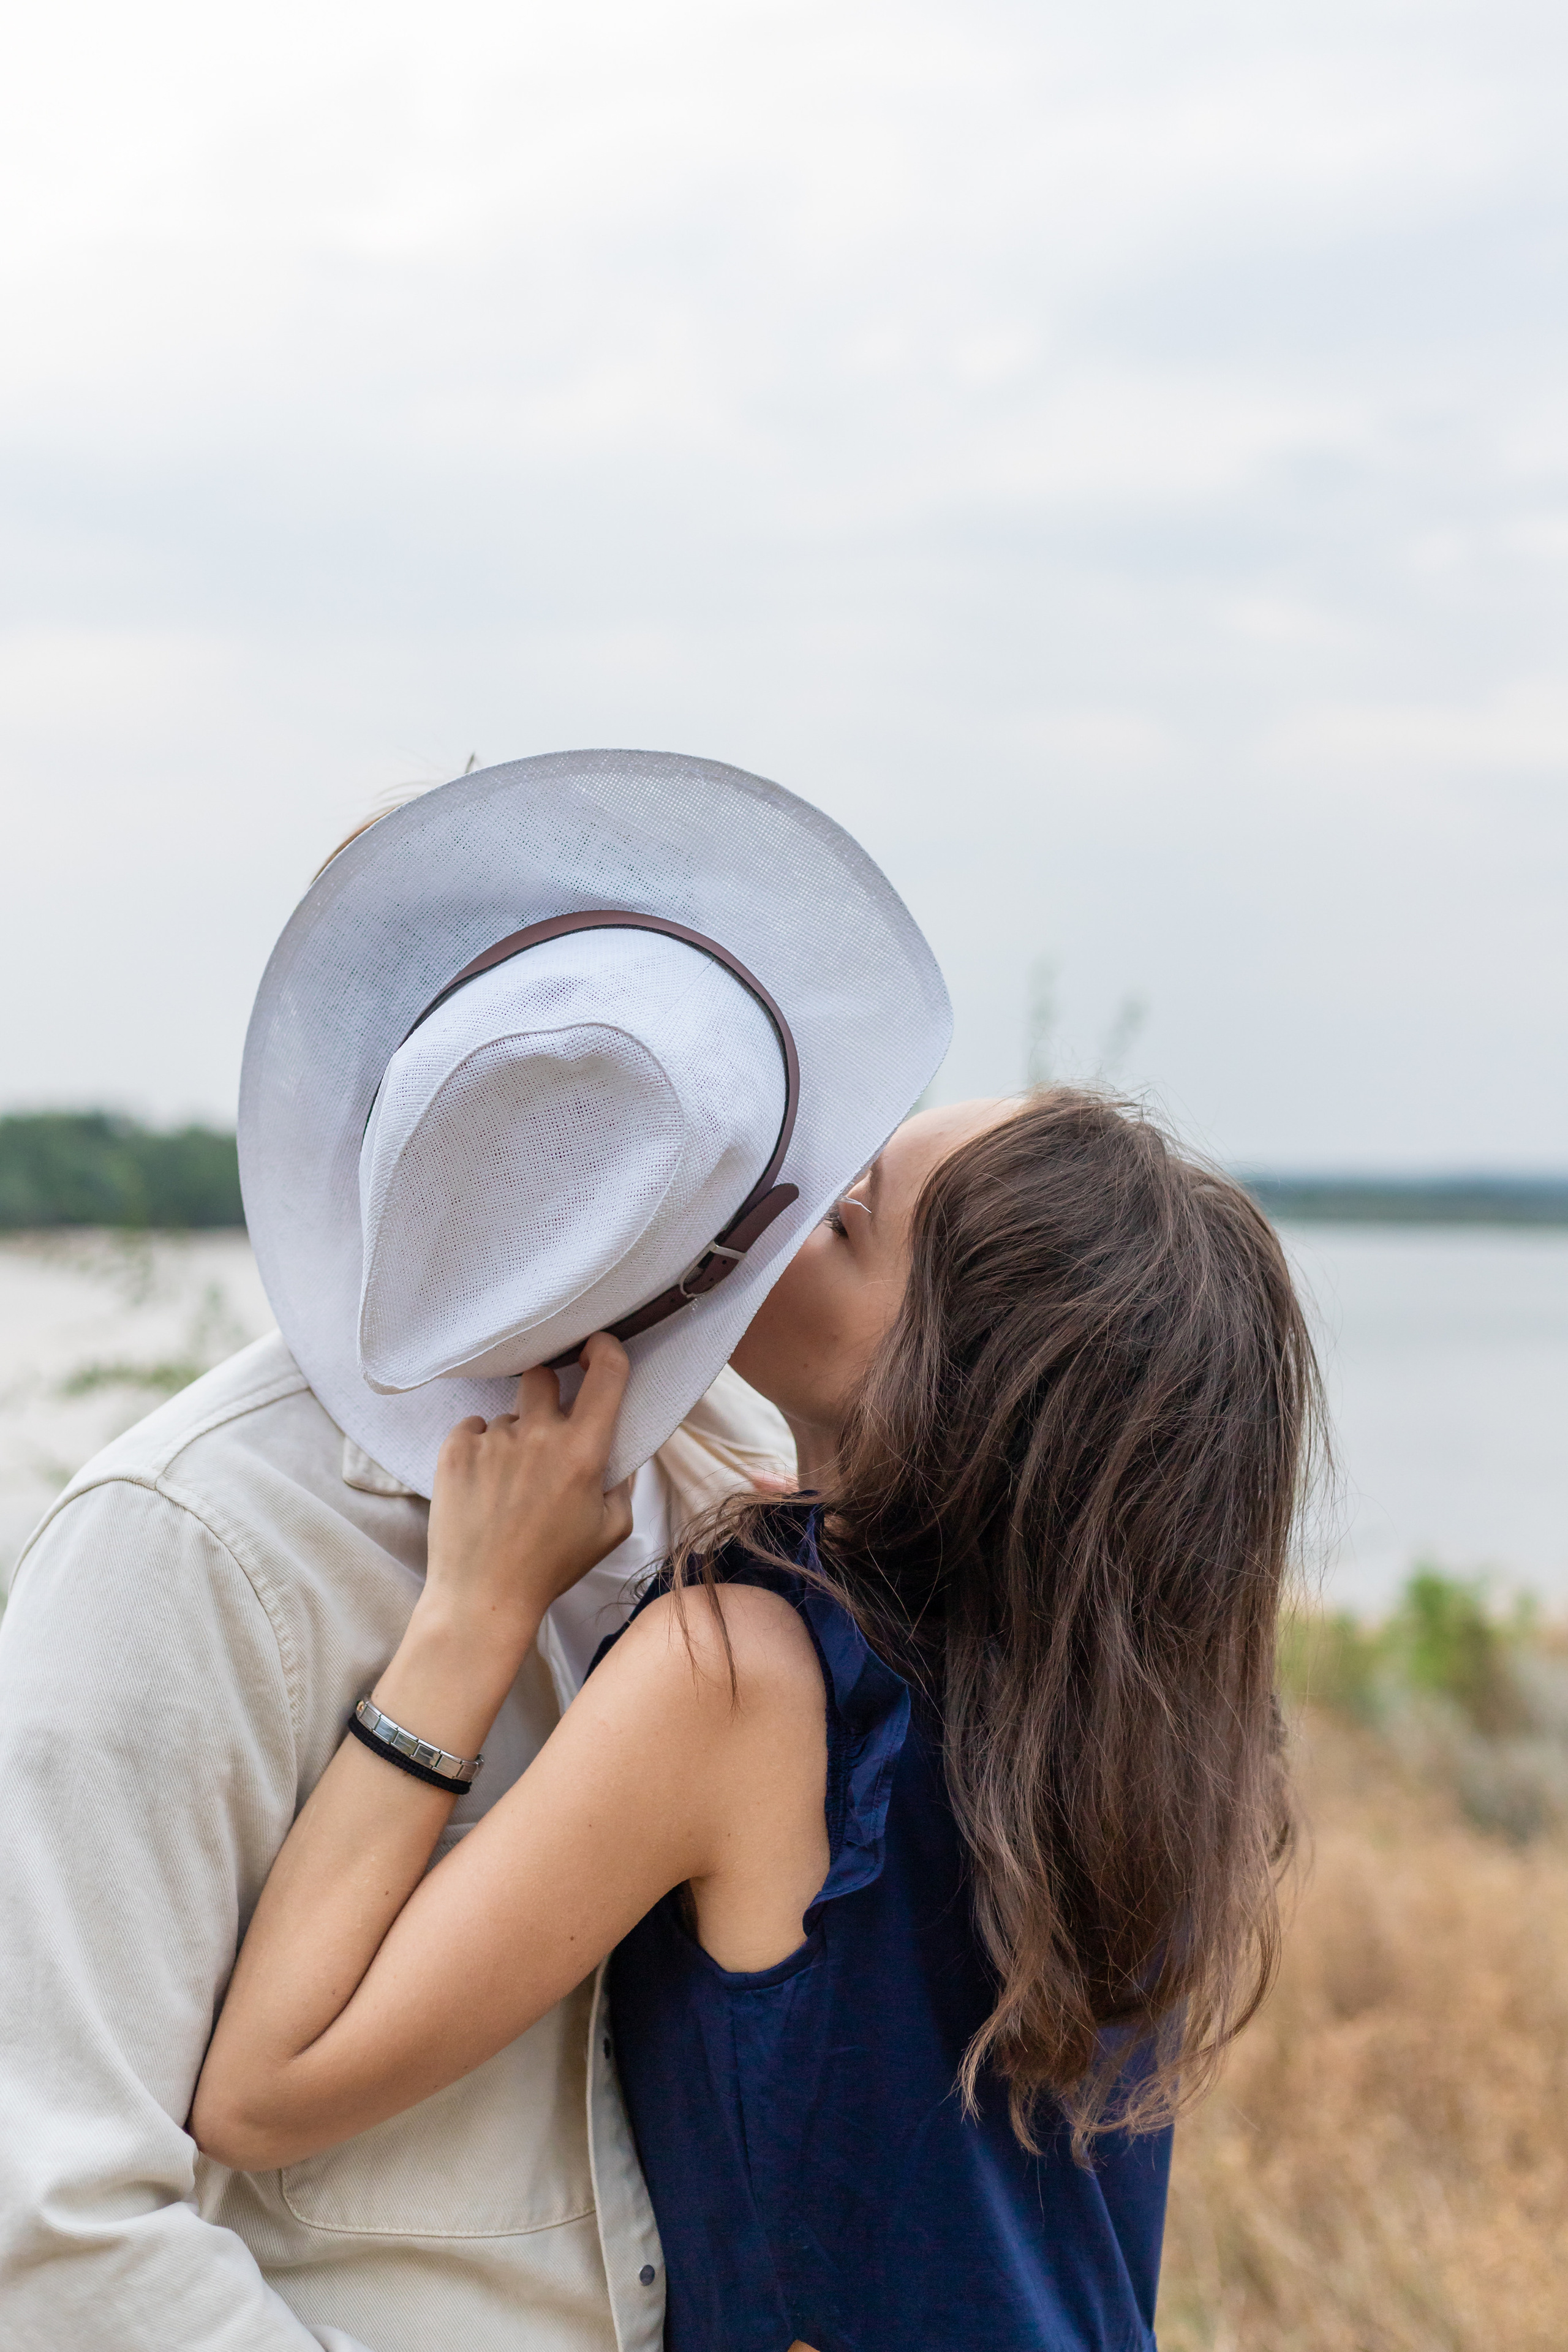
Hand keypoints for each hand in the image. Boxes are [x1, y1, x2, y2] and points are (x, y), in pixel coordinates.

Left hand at [420, 1334, 634, 1659]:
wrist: (483, 1596)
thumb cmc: (552, 1566)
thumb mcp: (611, 1530)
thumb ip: (623, 1482)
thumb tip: (618, 1450)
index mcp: (583, 1451)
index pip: (606, 1372)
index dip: (605, 1349)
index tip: (596, 1348)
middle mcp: (538, 1434)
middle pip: (544, 1375)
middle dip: (548, 1393)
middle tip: (545, 1428)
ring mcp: (493, 1439)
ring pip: (508, 1413)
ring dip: (512, 1436)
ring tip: (508, 1483)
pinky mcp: (454, 1449)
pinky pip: (473, 1429)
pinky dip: (479, 1449)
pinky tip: (483, 1485)